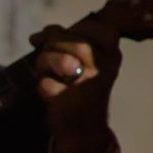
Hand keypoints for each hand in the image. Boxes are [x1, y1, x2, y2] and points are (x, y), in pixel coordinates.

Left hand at [30, 20, 121, 152]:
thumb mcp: (81, 60)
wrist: (82, 127)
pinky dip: (42, 86)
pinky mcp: (69, 100)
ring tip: (49, 74)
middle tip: (49, 60)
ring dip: (44, 64)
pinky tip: (52, 93)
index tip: (59, 38)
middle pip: (71, 39)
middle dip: (51, 45)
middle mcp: (104, 65)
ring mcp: (88, 82)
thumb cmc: (80, 89)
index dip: (70, 30)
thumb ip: (66, 40)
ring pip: (57, 58)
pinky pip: (44, 83)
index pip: (91, 25)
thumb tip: (41, 33)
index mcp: (111, 52)